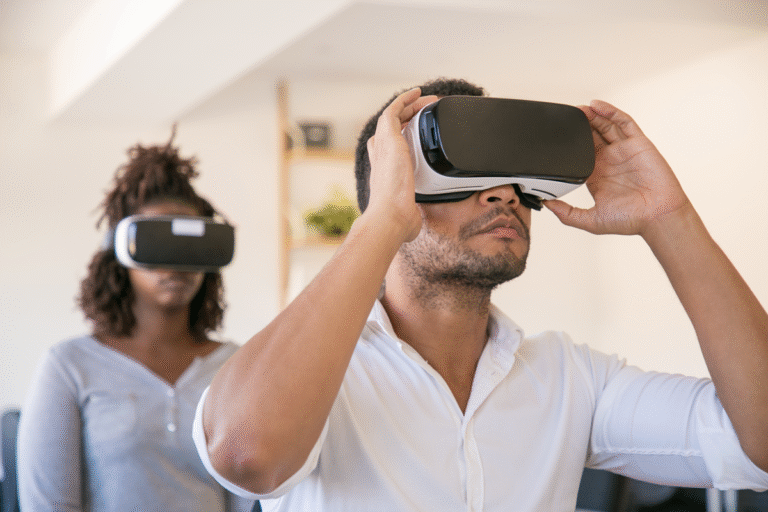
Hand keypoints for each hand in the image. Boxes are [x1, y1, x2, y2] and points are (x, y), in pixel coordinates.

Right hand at [365, 88, 437, 242]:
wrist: (390, 216)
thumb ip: (410, 214)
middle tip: (422, 111)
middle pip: (389, 129)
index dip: (393, 137)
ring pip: (393, 117)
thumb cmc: (397, 219)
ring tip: (425, 99)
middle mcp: (380, 157)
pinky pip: (394, 110)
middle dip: (406, 117)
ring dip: (409, 106)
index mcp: (383, 173)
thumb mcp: (407, 214)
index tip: (406, 132)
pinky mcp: (389, 139)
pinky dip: (405, 100)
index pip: (382, 148)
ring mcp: (383, 147)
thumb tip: (413, 223)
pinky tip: (418, 93)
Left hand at [545, 100, 690, 237]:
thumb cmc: (631, 220)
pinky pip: (624, 122)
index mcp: (596, 175)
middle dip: (578, 124)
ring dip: (592, 115)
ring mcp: (623, 150)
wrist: (658, 216)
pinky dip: (611, 112)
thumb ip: (567, 213)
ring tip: (578, 108)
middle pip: (590, 135)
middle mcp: (609, 160)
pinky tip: (597, 106)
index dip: (567, 142)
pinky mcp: (638, 143)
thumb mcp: (591, 220)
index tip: (554, 135)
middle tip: (564, 115)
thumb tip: (546, 205)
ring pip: (605, 125)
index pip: (578, 152)